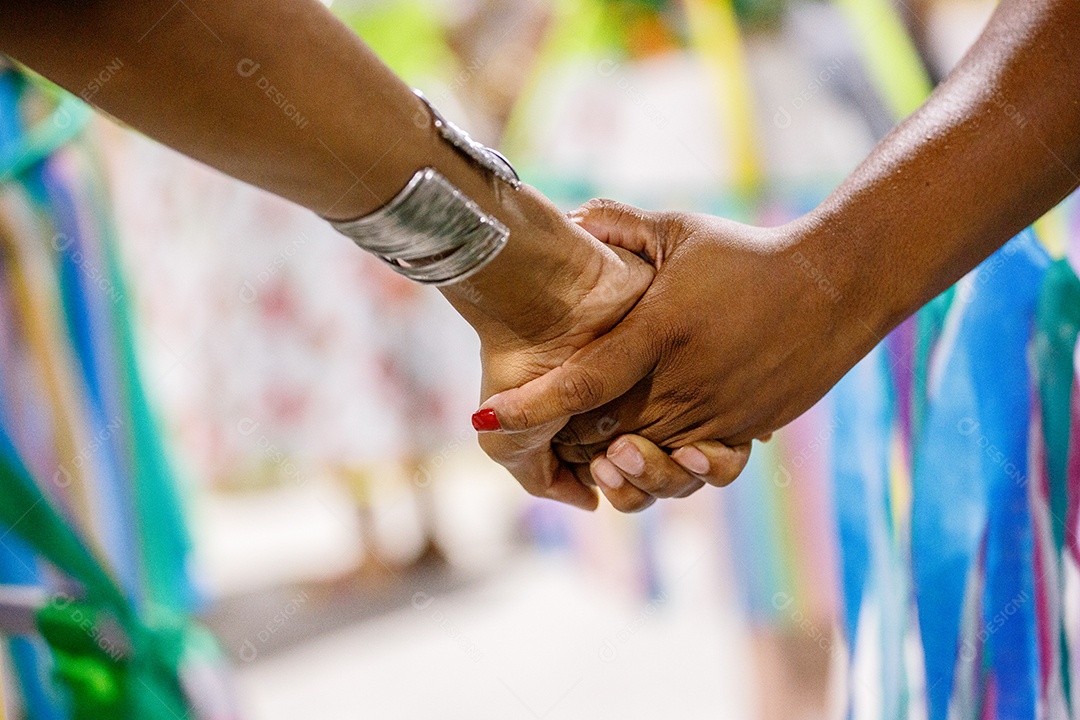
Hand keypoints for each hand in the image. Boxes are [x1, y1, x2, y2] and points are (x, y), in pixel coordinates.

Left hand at [475, 199, 879, 510]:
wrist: (835, 285)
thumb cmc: (748, 254)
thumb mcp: (681, 230)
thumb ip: (618, 224)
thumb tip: (564, 217)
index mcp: (657, 332)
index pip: (579, 382)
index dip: (528, 406)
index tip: (486, 418)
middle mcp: (682, 383)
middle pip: (606, 437)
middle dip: (570, 447)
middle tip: (551, 440)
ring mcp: (716, 413)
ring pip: (650, 464)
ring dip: (618, 468)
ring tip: (603, 458)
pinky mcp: (744, 430)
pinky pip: (696, 469)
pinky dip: (669, 469)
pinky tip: (654, 456)